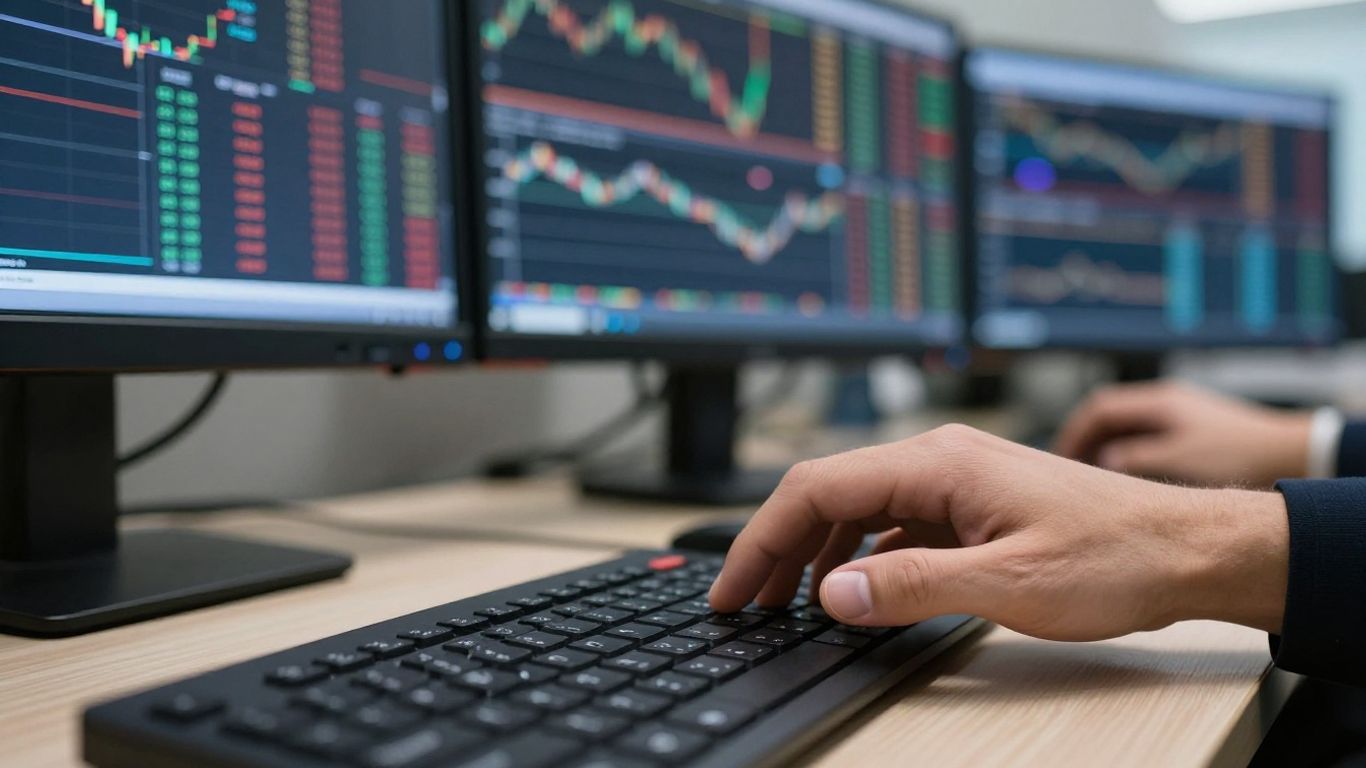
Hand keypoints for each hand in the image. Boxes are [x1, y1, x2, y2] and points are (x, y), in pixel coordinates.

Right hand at [709, 427, 1288, 639]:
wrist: (1189, 549)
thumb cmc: (1115, 557)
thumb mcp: (1006, 585)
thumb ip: (910, 588)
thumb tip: (828, 595)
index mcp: (936, 462)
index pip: (814, 488)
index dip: (759, 539)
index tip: (730, 589)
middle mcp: (938, 458)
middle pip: (826, 493)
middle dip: (774, 546)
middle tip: (743, 603)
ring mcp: (954, 479)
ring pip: (856, 507)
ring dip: (813, 552)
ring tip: (784, 600)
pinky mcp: (971, 504)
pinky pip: (893, 523)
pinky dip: (859, 556)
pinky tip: (854, 590)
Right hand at [1055, 381, 1313, 487]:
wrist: (1293, 452)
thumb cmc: (1240, 454)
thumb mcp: (1178, 459)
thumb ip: (1134, 458)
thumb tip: (1101, 461)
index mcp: (1158, 402)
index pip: (1098, 409)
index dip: (1072, 434)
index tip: (1057, 460)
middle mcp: (1166, 403)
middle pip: (1109, 416)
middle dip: (1085, 442)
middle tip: (1069, 470)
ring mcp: (1179, 416)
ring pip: (1127, 430)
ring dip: (1107, 451)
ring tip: (1095, 479)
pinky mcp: (1191, 433)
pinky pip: (1146, 440)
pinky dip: (1129, 457)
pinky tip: (1129, 480)